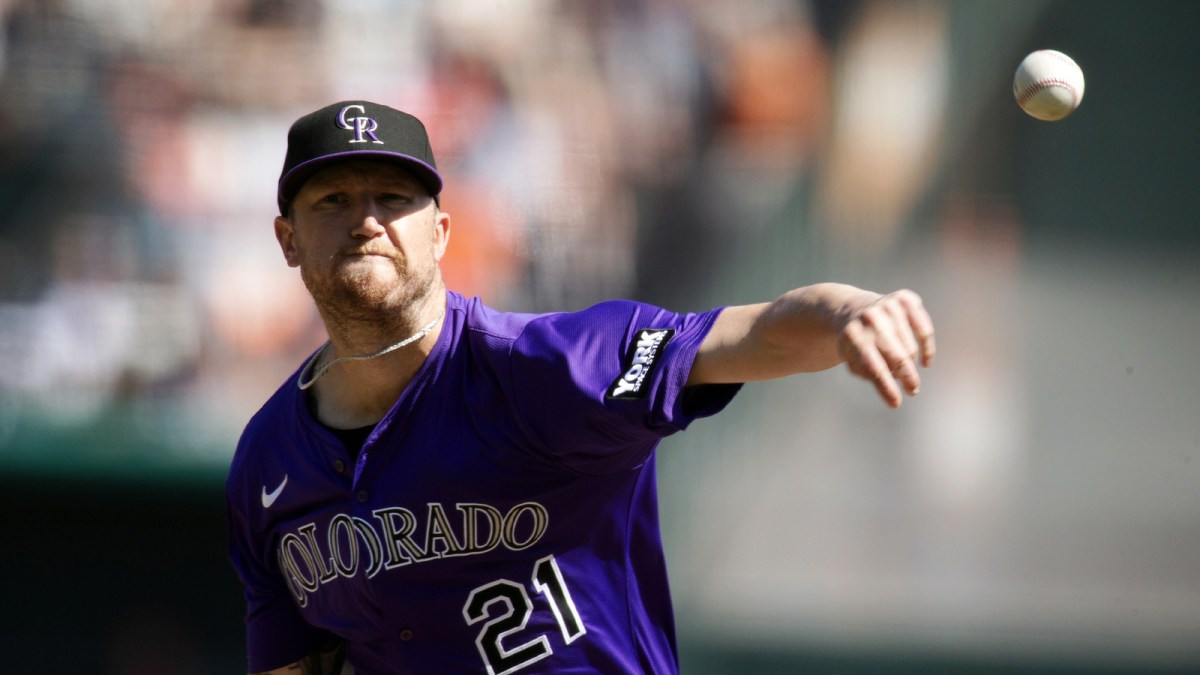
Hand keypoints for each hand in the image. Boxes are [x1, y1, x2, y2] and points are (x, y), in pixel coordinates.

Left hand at [837, 289, 935, 407]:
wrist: (853, 309)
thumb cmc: (855, 343)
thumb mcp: (851, 359)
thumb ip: (868, 374)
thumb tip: (891, 393)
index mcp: (853, 336)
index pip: (874, 367)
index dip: (887, 388)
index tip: (896, 404)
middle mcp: (871, 318)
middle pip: (898, 357)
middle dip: (908, 378)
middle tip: (913, 390)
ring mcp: (888, 306)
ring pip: (910, 347)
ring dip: (908, 363)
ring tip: (900, 366)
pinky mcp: (904, 299)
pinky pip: (924, 329)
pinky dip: (927, 347)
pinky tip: (925, 361)